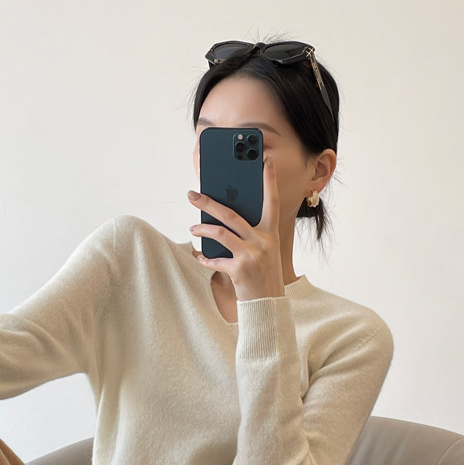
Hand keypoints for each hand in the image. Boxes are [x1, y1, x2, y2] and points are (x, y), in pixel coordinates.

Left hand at [187, 156, 284, 301]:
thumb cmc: (264, 274)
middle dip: (208, 202)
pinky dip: (206, 258)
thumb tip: (222, 219)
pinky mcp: (239, 269)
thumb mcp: (264, 251)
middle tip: (192, 194)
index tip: (264, 160)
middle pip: (231, 214)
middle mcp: (262, 241)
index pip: (271, 201)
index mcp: (270, 233)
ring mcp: (251, 254)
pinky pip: (216, 260)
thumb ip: (250, 234)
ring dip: (202, 229)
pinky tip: (201, 257)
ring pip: (220, 233)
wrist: (268, 304)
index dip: (269, 180)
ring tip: (193, 227)